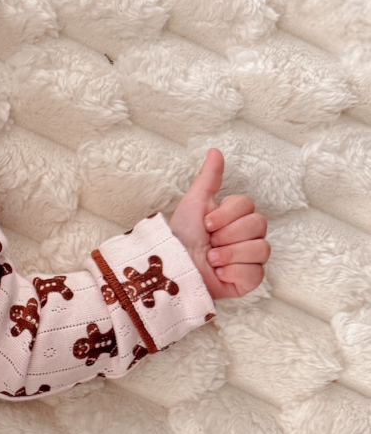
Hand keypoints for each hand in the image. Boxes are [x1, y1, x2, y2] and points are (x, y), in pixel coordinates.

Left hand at [168, 149, 268, 299]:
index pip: (249, 206)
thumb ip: (209, 179)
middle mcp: (247, 237)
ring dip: (229, 254)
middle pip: (258, 225)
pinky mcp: (248, 281)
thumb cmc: (181, 236)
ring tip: (210, 259)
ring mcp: (250, 260)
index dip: (226, 215)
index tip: (206, 224)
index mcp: (236, 217)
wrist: (173, 268)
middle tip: (209, 242)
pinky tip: (218, 274)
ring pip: (261, 249)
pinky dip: (233, 273)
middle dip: (227, 234)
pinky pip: (255, 273)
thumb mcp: (194, 203)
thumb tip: (215, 151)